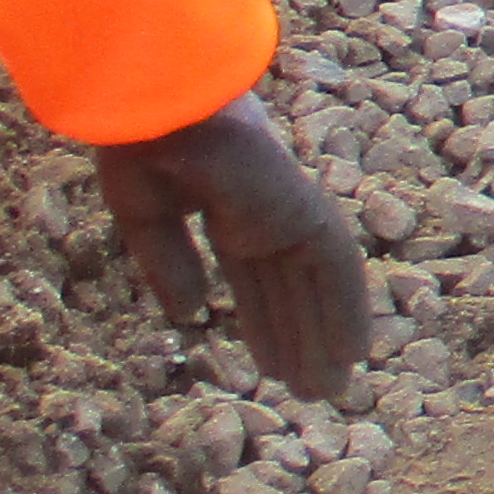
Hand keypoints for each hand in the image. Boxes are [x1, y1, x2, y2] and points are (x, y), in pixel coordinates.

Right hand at [93, 96, 373, 405]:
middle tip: (310, 391)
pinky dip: (348, 309)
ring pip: (317, 286)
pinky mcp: (303, 208)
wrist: (156, 102)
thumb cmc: (138, 144)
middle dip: (300, 339)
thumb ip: (168, 265)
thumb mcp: (143, 216)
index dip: (263, 321)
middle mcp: (266, 210)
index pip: (255, 277)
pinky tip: (355, 352)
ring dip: (324, 338)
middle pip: (291, 289)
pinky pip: (338, 267)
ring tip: (327, 392)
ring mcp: (288, 209)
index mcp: (228, 204)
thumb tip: (193, 316)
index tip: (271, 363)